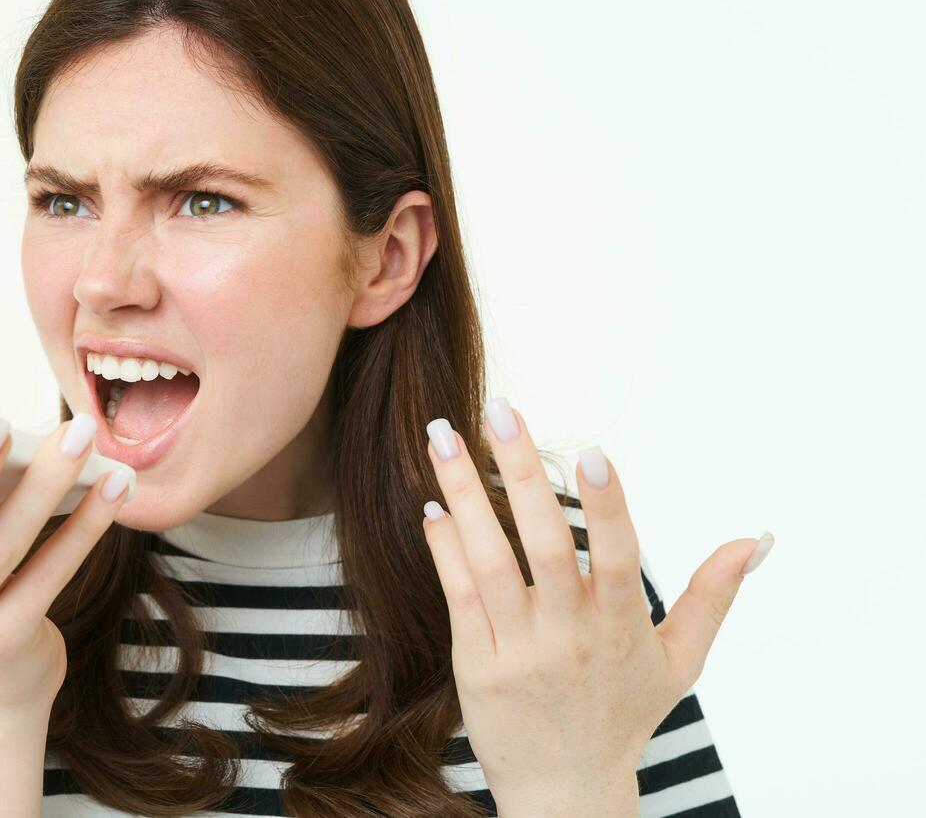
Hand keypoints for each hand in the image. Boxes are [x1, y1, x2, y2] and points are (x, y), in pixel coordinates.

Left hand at [419, 398, 771, 811]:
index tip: (592, 452)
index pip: (617, 557)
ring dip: (464, 495)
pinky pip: (458, 596)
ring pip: (489, 562)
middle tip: (498, 410)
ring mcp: (519, 649)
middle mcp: (570, 635)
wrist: (565, 791)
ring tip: (441, 437)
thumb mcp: (680, 662)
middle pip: (544, 545)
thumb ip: (712, 597)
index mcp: (622, 627)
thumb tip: (756, 539)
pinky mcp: (477, 664)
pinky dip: (445, 548)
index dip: (607, 506)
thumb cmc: (622, 715)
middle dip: (520, 474)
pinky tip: (433, 504)